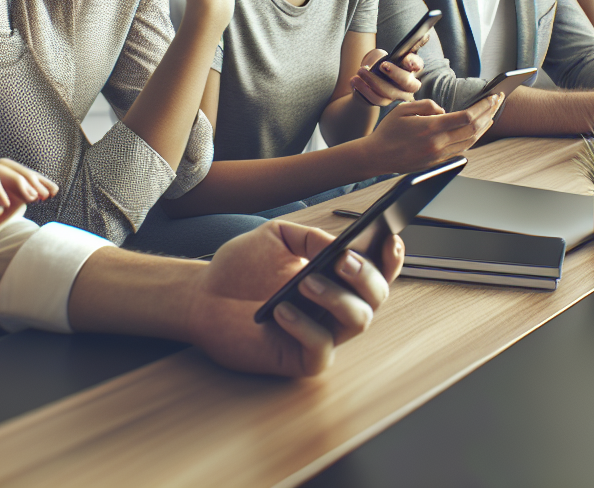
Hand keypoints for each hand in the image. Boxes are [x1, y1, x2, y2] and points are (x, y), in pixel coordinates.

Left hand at [187, 220, 401, 375]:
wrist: (202, 295)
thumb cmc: (241, 267)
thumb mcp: (277, 236)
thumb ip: (309, 237)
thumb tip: (337, 246)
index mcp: (335, 276)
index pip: (376, 270)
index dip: (391, 258)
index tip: (389, 238)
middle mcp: (334, 306)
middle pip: (376, 297)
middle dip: (366, 276)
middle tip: (342, 260)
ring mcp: (321, 332)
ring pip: (357, 322)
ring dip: (337, 298)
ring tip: (304, 281)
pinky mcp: (299, 359)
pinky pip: (321, 350)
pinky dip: (306, 327)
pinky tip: (282, 310)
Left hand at [350, 48, 422, 105]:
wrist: (365, 78)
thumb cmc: (376, 63)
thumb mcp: (380, 55)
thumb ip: (385, 54)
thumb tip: (396, 54)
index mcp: (410, 67)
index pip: (417, 64)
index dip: (414, 63)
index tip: (406, 61)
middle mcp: (408, 84)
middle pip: (408, 83)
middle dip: (396, 74)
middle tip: (382, 65)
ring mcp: (397, 95)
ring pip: (389, 93)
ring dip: (373, 81)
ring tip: (360, 71)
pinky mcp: (385, 102)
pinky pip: (376, 99)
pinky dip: (364, 90)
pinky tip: (354, 80)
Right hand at [362, 95, 501, 172]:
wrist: (377, 156)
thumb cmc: (388, 131)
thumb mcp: (403, 109)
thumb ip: (427, 105)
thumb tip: (444, 110)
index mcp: (430, 128)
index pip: (466, 117)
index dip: (483, 106)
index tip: (491, 97)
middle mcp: (438, 144)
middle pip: (473, 129)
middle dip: (489, 113)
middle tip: (498, 101)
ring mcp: (439, 155)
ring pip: (471, 141)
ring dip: (484, 127)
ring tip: (492, 114)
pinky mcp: (438, 162)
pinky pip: (462, 149)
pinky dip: (473, 138)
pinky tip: (477, 130)